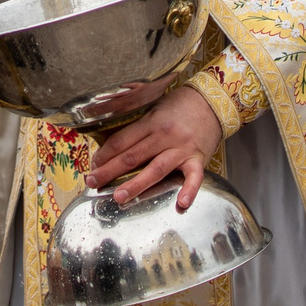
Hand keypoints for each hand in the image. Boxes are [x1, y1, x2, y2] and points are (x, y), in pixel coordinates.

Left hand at [86, 85, 222, 209]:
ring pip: (155, 169)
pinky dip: (189, 191)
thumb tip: (114, 145)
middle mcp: (164, 136)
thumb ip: (138, 126)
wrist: (213, 100)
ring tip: (119, 197)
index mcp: (150, 122)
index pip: (121, 141)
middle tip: (93, 183)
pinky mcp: (198, 159)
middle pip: (132, 156)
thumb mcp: (154, 108)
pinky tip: (181, 204)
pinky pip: (193, 177)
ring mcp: (181, 148)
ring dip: (136, 184)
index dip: (104, 154)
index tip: (93, 165)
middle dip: (109, 171)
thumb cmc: (181, 105)